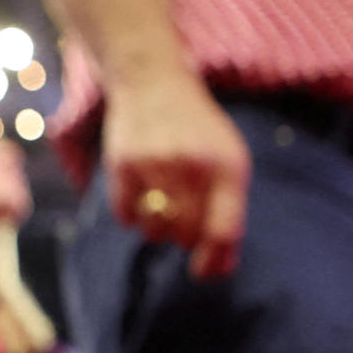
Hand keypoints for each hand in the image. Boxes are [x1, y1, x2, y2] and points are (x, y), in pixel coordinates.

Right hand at [101, 67, 250, 278]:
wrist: (152, 81)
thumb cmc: (198, 133)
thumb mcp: (227, 162)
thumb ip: (229, 214)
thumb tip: (218, 270)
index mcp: (227, 167)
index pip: (223, 231)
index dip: (213, 260)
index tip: (202, 271)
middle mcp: (193, 165)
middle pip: (186, 236)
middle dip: (185, 238)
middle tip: (182, 218)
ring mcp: (156, 163)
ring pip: (155, 231)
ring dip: (158, 228)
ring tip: (162, 201)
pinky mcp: (123, 163)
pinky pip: (126, 217)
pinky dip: (132, 214)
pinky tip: (140, 190)